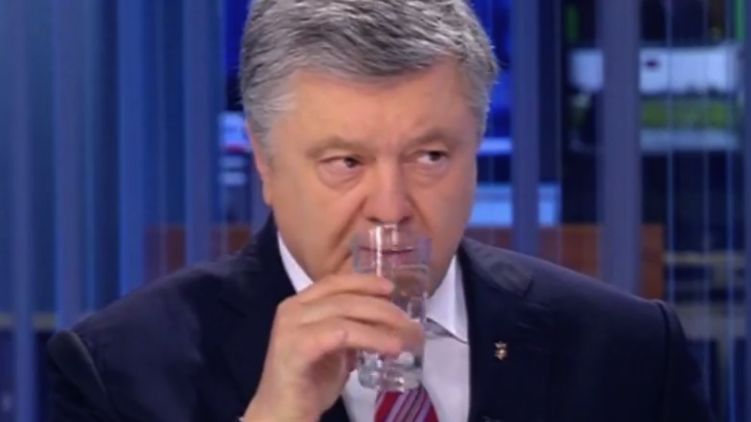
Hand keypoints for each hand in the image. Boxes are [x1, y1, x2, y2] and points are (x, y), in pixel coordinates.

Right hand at [242, 274, 422, 421]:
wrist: (281, 415)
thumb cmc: (307, 384)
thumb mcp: (335, 350)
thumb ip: (351, 332)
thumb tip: (383, 322)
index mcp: (299, 305)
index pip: (334, 282)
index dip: (365, 282)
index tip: (391, 288)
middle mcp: (292, 310)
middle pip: (345, 296)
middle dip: (382, 306)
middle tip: (410, 322)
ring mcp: (291, 328)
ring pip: (345, 312)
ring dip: (382, 322)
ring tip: (407, 337)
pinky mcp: (296, 348)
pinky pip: (340, 334)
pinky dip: (370, 338)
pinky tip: (389, 348)